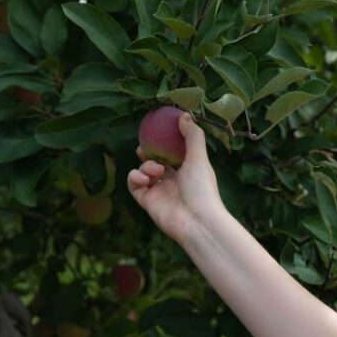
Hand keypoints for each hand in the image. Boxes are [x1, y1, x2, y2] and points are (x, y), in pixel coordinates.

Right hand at [127, 113, 224, 245]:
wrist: (197, 221)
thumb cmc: (202, 188)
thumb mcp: (198, 157)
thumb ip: (192, 135)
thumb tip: (184, 115)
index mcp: (187, 171)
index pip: (172, 155)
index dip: (163, 144)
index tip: (156, 132)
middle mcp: (173, 182)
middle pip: (155, 163)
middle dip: (148, 155)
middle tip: (143, 148)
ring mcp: (160, 192)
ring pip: (143, 173)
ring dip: (145, 167)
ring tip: (156, 171)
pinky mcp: (148, 202)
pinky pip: (134, 186)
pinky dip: (134, 178)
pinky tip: (143, 179)